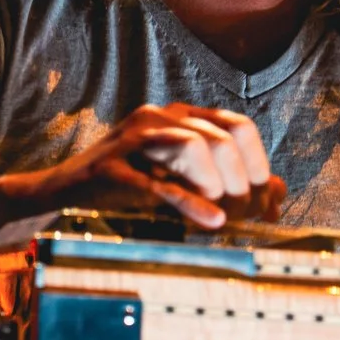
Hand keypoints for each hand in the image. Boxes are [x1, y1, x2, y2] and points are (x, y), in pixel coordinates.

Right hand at [8, 102, 283, 230]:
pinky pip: (160, 183)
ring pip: (195, 146)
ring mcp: (133, 138)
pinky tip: (211, 221)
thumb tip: (279, 195)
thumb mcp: (181, 181)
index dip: (259, 163)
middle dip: (242, 180)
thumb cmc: (125, 188)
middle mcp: (159, 117)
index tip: (266, 201)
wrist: (60, 194)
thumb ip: (228, 183)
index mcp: (179, 117)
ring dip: (218, 185)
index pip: (239, 126)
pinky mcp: (112, 167)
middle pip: (223, 137)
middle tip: (245, 214)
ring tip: (223, 214)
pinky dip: (191, 203)